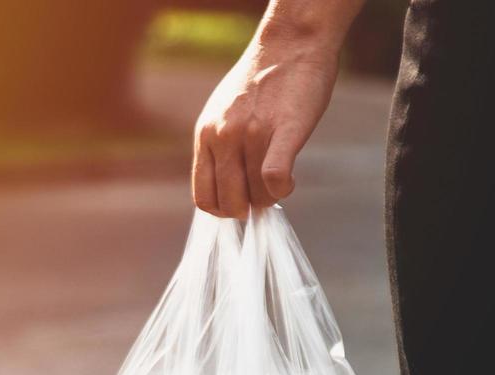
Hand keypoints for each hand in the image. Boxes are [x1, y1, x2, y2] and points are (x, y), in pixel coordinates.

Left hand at [192, 39, 340, 217]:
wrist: (291, 44)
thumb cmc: (263, 82)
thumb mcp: (224, 112)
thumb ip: (219, 147)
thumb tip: (226, 186)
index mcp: (205, 135)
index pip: (203, 196)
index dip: (223, 209)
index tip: (241, 204)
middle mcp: (222, 136)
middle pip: (230, 202)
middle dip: (249, 208)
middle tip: (264, 194)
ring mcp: (250, 133)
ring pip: (258, 194)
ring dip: (272, 195)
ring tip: (281, 176)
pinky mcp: (281, 130)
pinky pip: (274, 178)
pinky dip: (283, 188)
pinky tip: (289, 180)